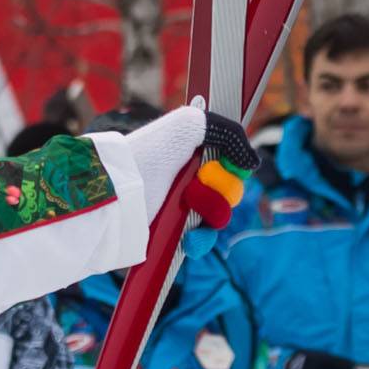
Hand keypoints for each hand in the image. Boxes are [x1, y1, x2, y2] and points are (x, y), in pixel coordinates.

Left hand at [109, 104, 258, 227]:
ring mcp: (179, 208)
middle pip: (229, 191)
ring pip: (219, 217)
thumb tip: (251, 163)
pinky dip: (201, 241)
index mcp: (190, 154)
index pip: (230, 166)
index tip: (229, 165)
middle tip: (198, 182)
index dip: (233, 168)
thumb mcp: (188, 125)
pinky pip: (202, 242)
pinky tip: (190, 237)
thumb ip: (228, 132)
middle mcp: (186, 179)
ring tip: (187, 203)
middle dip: (221, 188)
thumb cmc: (149, 154)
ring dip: (211, 211)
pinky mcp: (171, 235)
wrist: (118, 194)